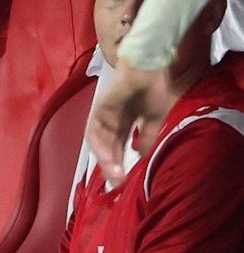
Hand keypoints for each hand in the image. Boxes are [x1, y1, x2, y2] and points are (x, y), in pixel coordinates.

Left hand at [87, 61, 176, 183]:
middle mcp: (111, 120)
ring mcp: (103, 114)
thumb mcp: (155, 119)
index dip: (121, 163)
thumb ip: (147, 137)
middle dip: (112, 166)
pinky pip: (95, 131)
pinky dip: (101, 146)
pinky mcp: (99, 108)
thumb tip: (144, 156)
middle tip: (117, 185)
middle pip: (108, 147)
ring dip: (106, 159)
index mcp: (124, 122)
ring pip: (99, 142)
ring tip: (115, 175)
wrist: (152, 67)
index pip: (119, 147)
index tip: (125, 181)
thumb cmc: (155, 88)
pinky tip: (109, 158)